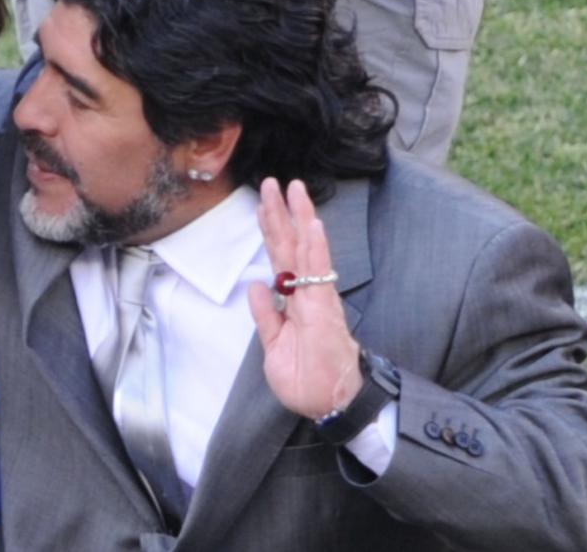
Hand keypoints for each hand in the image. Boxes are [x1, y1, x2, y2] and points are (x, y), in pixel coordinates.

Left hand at [248, 178, 361, 419]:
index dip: (271, 229)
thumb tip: (256, 285)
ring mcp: (317, 298)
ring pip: (306, 250)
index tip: (263, 202)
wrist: (330, 404)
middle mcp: (305, 293)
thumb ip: (265, 316)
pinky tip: (313, 225)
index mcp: (292, 301)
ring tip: (295, 189)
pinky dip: (316, 248)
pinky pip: (320, 273)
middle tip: (275, 181)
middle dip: (282, 212)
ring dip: (300, 219)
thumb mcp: (272, 347)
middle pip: (290, 245)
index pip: (280, 257)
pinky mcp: (326, 309)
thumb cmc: (305, 378)